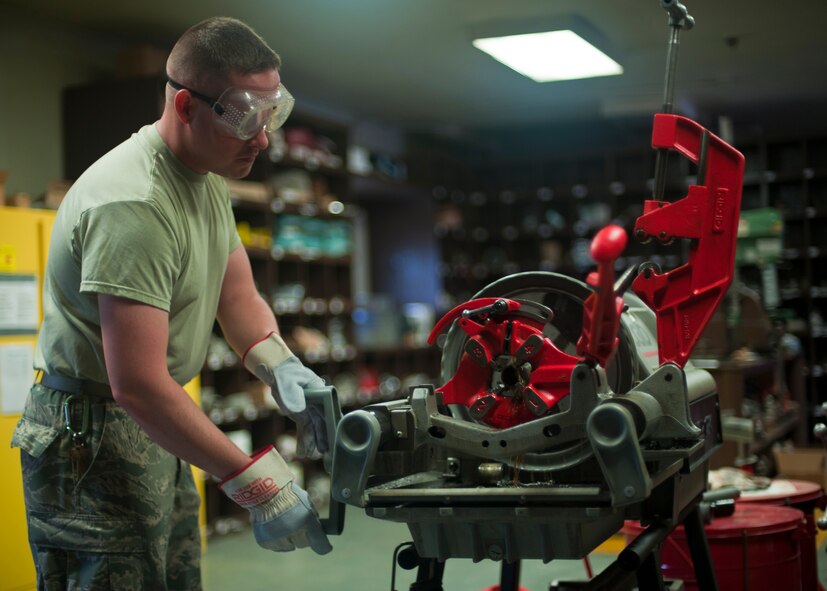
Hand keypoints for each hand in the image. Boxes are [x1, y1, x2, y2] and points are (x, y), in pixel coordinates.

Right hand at [220, 445, 331, 554]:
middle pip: (303, 544)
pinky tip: (273, 526)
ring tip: (282, 522)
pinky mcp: (266, 542)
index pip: (320, 545)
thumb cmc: (288, 495)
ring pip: (289, 546)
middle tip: (297, 524)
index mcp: (307, 523)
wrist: (264, 492)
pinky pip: (275, 546)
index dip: (324, 546)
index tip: (326, 546)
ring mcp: (278, 540)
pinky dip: (276, 539)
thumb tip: (316, 529)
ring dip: (288, 538)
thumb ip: (312, 519)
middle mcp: (293, 534)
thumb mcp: (307, 503)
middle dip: (302, 536)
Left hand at [243, 332, 327, 456]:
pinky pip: (305, 430)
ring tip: (311, 455)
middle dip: (324, 438)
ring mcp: (311, 410)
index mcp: (322, 393)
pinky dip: (304, 441)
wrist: (279, 373)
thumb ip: (291, 393)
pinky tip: (302, 452)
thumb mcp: (287, 381)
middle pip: (325, 422)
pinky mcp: (303, 415)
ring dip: (313, 442)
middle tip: (325, 452)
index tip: (334, 436)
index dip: (333, 424)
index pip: (331, 410)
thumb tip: (297, 409)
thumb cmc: (285, 374)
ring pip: (315, 429)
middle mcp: (320, 403)